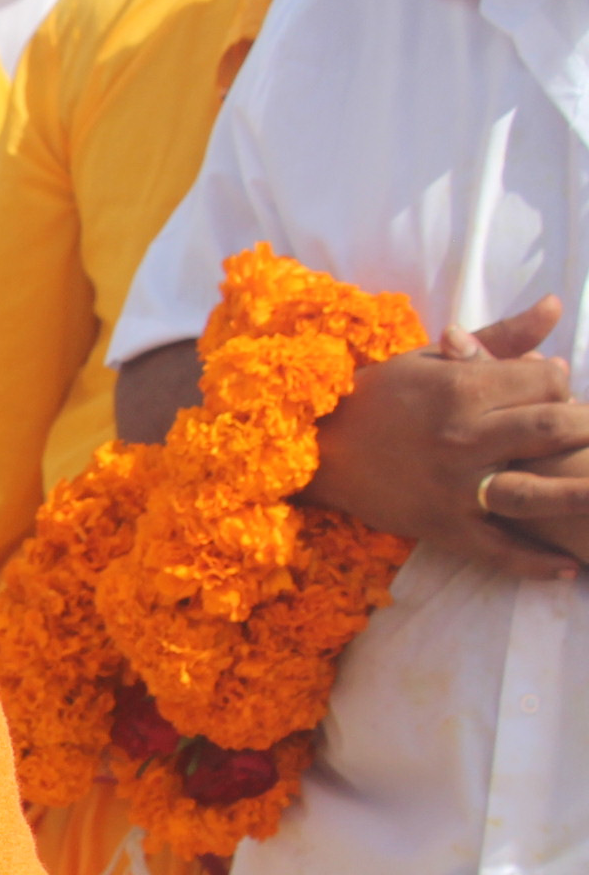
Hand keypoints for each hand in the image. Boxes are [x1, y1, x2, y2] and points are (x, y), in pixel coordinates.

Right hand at [308, 298, 588, 576]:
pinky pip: (498, 550)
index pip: (545, 381)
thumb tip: (558, 306)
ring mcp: (454, 487)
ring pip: (535, 492)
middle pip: (552, 429)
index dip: (561, 383)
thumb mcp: (431, 358)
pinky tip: (568, 568)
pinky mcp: (442, 526)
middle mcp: (463, 437)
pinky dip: (535, 563)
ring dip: (580, 493)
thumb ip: (500, 337)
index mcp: (460, 389)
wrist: (314, 448)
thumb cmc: (377, 396)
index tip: (558, 390)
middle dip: (587, 428)